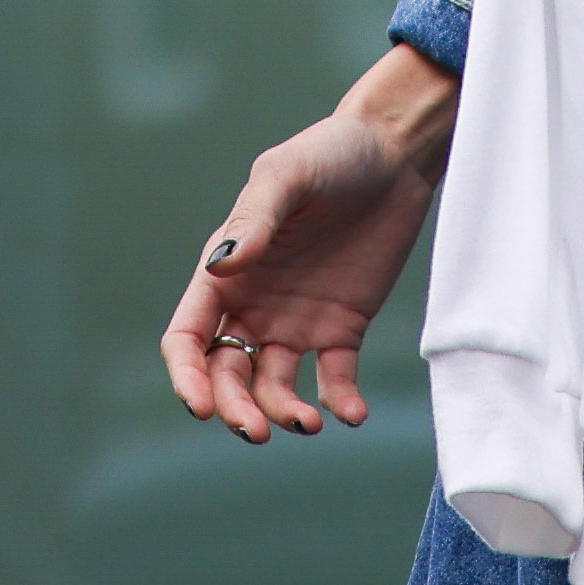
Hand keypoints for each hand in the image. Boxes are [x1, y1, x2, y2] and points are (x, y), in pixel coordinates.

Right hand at [165, 48, 456, 440]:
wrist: (396, 152)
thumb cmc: (330, 153)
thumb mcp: (286, 177)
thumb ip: (255, 221)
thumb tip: (222, 268)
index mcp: (226, 273)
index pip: (189, 338)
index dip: (187, 376)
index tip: (201, 408)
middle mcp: (253, 305)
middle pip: (227, 374)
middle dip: (235, 409)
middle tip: (260, 432)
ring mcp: (296, 321)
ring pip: (275, 386)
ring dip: (285, 411)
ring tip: (313, 422)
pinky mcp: (342, 328)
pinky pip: (335, 378)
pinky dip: (340, 401)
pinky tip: (353, 413)